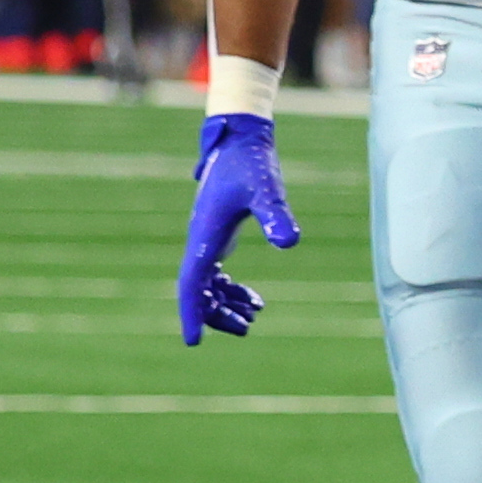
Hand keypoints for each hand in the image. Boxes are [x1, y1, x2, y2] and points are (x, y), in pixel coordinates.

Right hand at [178, 114, 298, 343]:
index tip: (194, 342)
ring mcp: (208, 237)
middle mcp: (201, 240)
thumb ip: (276, 214)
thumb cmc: (251, 164)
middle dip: (215, 313)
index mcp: (204, 236)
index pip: (191, 283)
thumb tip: (290, 242)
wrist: (242, 140)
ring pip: (207, 283)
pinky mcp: (220, 233)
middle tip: (245, 329)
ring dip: (224, 303)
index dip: (192, 312)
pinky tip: (253, 298)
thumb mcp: (266, 189)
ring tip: (253, 317)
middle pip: (199, 289)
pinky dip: (231, 288)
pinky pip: (216, 271)